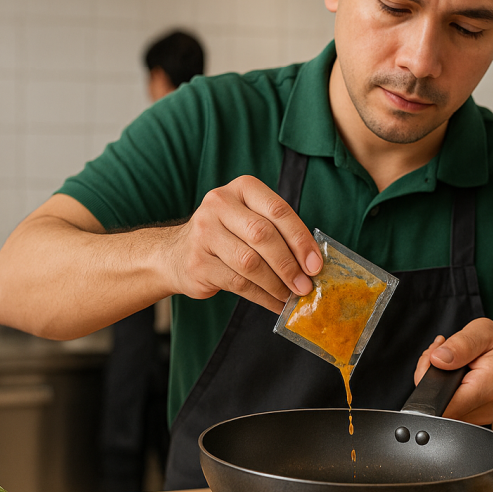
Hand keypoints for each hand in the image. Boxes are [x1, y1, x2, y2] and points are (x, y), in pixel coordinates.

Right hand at [168, 176, 321, 312]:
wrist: (176, 253)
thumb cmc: (227, 236)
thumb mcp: (250, 220)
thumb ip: (278, 233)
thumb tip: (312, 264)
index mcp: (242, 188)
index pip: (278, 211)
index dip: (300, 239)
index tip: (316, 265)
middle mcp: (219, 204)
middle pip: (263, 235)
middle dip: (289, 264)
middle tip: (305, 285)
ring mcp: (204, 233)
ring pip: (250, 262)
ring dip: (276, 284)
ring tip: (290, 296)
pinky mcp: (198, 262)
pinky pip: (238, 283)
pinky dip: (262, 296)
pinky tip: (274, 303)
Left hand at [413, 318, 492, 425]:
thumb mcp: (485, 332)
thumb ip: (461, 344)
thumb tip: (437, 359)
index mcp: (487, 387)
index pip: (443, 401)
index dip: (427, 378)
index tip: (434, 357)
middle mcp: (483, 408)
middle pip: (436, 403)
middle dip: (427, 376)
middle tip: (439, 354)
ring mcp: (476, 418)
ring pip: (438, 406)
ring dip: (433, 383)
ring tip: (449, 363)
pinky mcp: (469, 420)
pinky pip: (445, 408)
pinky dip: (441, 391)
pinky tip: (451, 376)